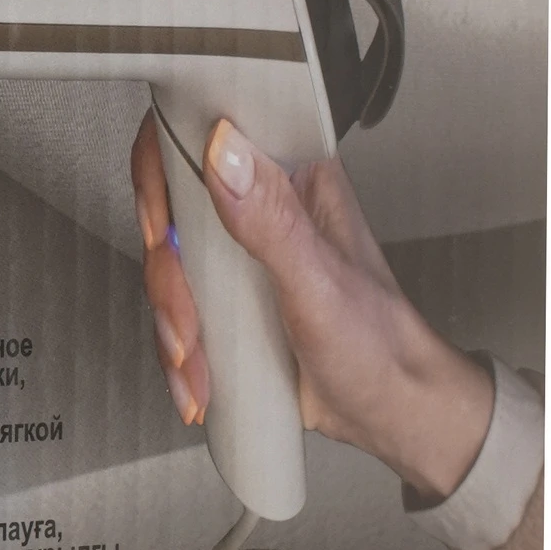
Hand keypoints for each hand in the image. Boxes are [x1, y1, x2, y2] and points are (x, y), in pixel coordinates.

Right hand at [131, 114, 492, 501]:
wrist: (388, 413)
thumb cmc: (380, 346)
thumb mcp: (320, 282)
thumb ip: (271, 218)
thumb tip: (224, 150)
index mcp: (293, 179)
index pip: (207, 136)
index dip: (164, 173)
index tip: (163, 229)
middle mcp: (262, 206)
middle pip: (170, 206)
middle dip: (168, 275)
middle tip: (188, 319)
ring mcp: (237, 252)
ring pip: (165, 261)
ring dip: (171, 319)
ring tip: (197, 360)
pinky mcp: (224, 293)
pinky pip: (172, 304)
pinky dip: (175, 345)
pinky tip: (197, 373)